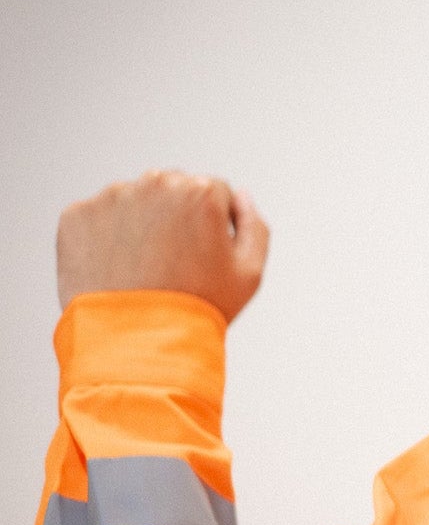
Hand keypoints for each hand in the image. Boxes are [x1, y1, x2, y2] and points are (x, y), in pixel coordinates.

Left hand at [56, 170, 270, 321]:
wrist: (138, 340)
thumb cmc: (197, 309)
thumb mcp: (250, 272)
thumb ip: (254, 224)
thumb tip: (240, 196)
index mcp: (200, 191)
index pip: (216, 192)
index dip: (216, 226)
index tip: (205, 255)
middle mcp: (154, 183)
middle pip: (173, 189)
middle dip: (177, 217)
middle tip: (175, 263)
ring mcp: (111, 198)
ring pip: (134, 201)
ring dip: (141, 224)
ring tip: (144, 269)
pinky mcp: (77, 216)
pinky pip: (98, 218)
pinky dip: (107, 238)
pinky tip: (119, 269)